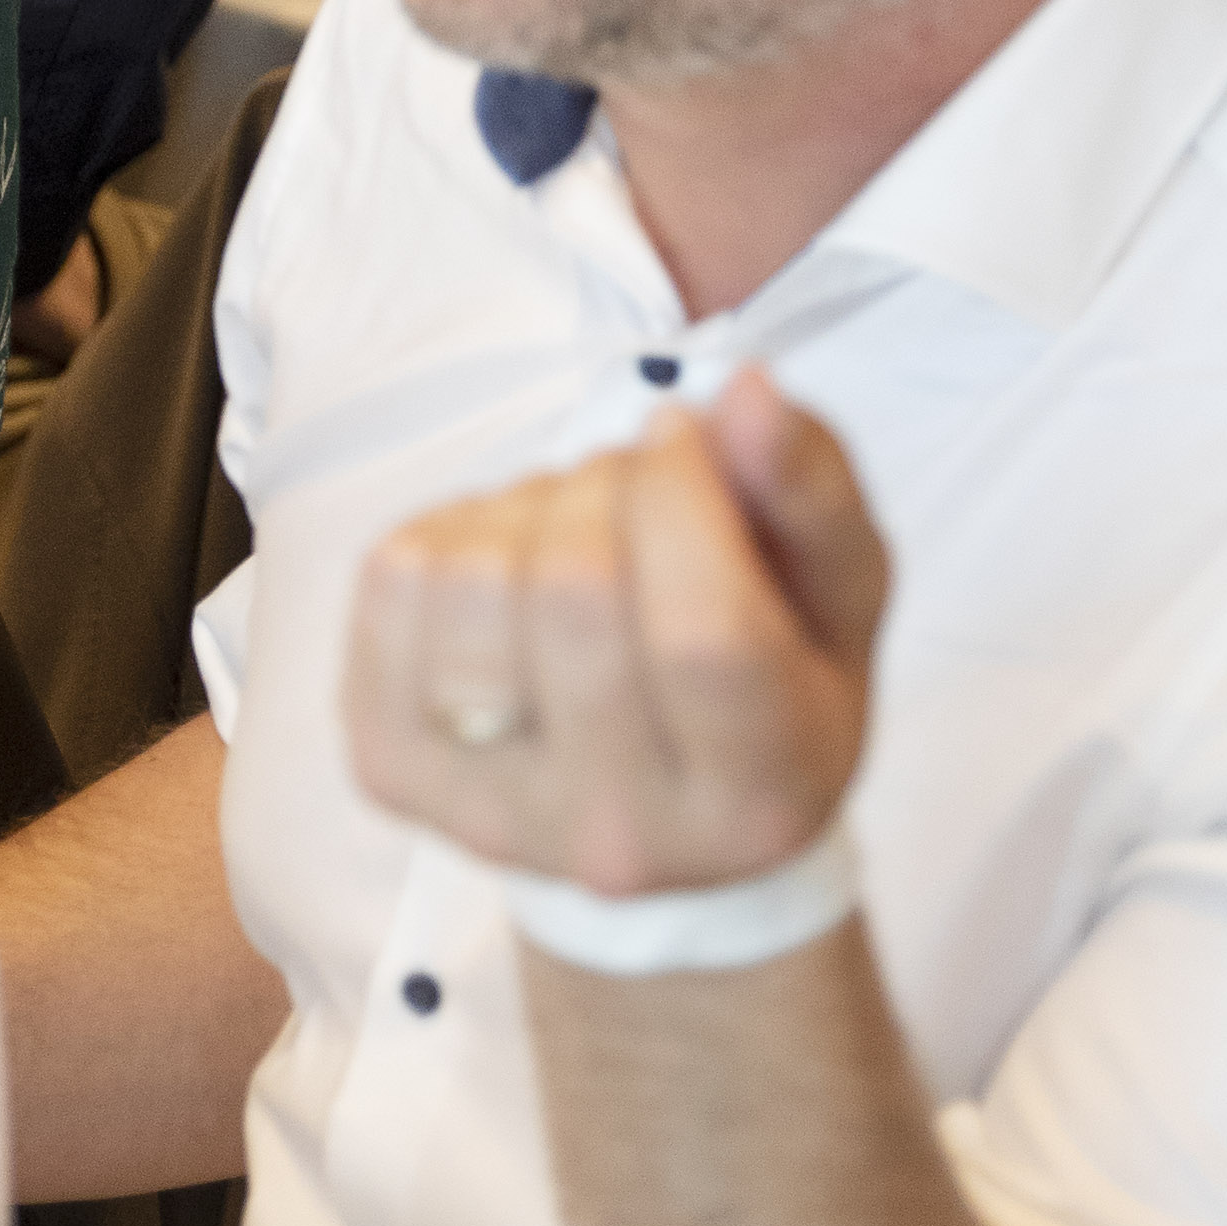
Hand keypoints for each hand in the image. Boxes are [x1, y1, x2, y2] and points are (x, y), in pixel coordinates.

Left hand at [344, 373, 886, 900]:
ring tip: (575, 531)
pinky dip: (455, 531)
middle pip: (575, 586)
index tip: (685, 435)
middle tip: (635, 485)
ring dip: (527, 506)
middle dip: (607, 483)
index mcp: (755, 799)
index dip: (684, 495)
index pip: (702, 634)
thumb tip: (743, 392)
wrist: (659, 815)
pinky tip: (510, 568)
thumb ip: (809, 487)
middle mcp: (617, 833)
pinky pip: (395, 577)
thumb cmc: (768, 679)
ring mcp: (485, 809)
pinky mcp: (390, 763)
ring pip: (473, 577)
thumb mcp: (836, 589)